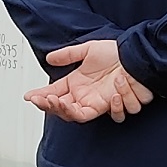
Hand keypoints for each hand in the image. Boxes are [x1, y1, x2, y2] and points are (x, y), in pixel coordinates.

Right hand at [25, 39, 153, 122]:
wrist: (138, 55)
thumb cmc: (116, 53)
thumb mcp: (89, 50)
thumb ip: (69, 55)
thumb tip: (49, 58)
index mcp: (77, 85)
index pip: (54, 95)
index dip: (41, 97)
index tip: (29, 96)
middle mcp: (86, 97)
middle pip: (64, 111)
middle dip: (51, 107)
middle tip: (45, 99)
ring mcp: (102, 103)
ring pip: (81, 117)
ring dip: (70, 111)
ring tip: (63, 102)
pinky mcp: (119, 105)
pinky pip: (115, 113)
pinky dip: (116, 105)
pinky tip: (114, 94)